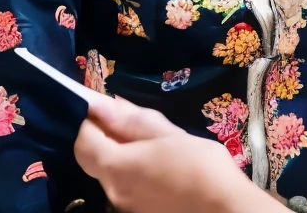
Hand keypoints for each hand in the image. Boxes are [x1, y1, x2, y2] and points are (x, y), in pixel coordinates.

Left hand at [74, 94, 272, 212]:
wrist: (223, 207)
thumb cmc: (196, 163)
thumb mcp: (164, 131)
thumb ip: (128, 119)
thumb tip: (99, 104)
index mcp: (116, 166)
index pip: (82, 141)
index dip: (88, 121)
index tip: (104, 109)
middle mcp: (112, 190)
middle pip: (92, 158)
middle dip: (103, 137)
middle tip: (129, 123)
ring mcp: (124, 206)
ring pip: (109, 172)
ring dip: (118, 154)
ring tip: (150, 145)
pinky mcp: (137, 212)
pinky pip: (123, 186)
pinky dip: (130, 171)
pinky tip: (156, 166)